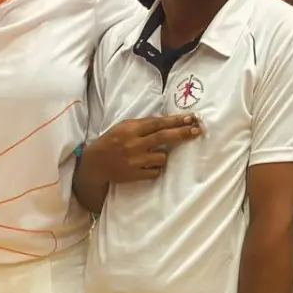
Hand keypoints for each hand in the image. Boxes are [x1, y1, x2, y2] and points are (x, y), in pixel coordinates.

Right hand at [84, 114, 200, 183]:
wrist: (95, 164)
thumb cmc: (111, 142)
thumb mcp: (123, 127)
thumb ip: (142, 125)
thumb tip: (168, 121)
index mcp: (130, 129)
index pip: (157, 123)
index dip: (175, 121)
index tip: (191, 118)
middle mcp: (134, 144)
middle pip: (164, 137)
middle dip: (182, 133)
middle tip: (197, 131)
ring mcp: (135, 161)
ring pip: (162, 157)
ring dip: (162, 156)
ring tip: (151, 155)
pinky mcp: (136, 174)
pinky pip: (155, 171)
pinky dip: (154, 168)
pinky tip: (146, 166)